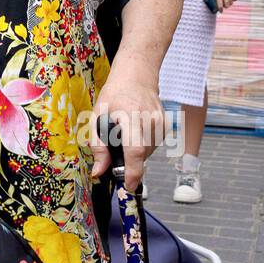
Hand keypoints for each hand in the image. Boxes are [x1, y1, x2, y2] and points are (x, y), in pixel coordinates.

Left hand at [90, 67, 164, 192]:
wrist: (137, 77)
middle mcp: (150, 120)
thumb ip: (98, 146)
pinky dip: (143, 145)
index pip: (136, 149)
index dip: (133, 171)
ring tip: (127, 133)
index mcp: (130, 116)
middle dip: (129, 161)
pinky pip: (153, 146)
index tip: (129, 186)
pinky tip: (137, 131)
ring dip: (136, 152)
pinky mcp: (166, 126)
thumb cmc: (114, 95)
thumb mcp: (97, 116)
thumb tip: (99, 172)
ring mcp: (161, 123)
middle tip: (118, 148)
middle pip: (142, 155)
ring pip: (148, 153)